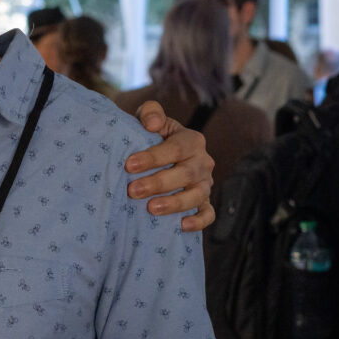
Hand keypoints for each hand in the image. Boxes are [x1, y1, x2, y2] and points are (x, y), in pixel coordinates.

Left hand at [125, 102, 214, 231]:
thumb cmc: (150, 137)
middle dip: (158, 183)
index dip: (153, 157)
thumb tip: (152, 124)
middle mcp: (202, 162)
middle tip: (133, 190)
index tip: (129, 165)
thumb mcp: (149, 119)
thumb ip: (150, 113)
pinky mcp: (204, 202)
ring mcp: (205, 184)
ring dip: (175, 203)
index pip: (175, 149)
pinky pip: (208, 213)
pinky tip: (181, 226)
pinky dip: (199, 221)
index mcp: (191, 140)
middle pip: (186, 174)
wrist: (158, 155)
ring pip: (197, 195)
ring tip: (151, 209)